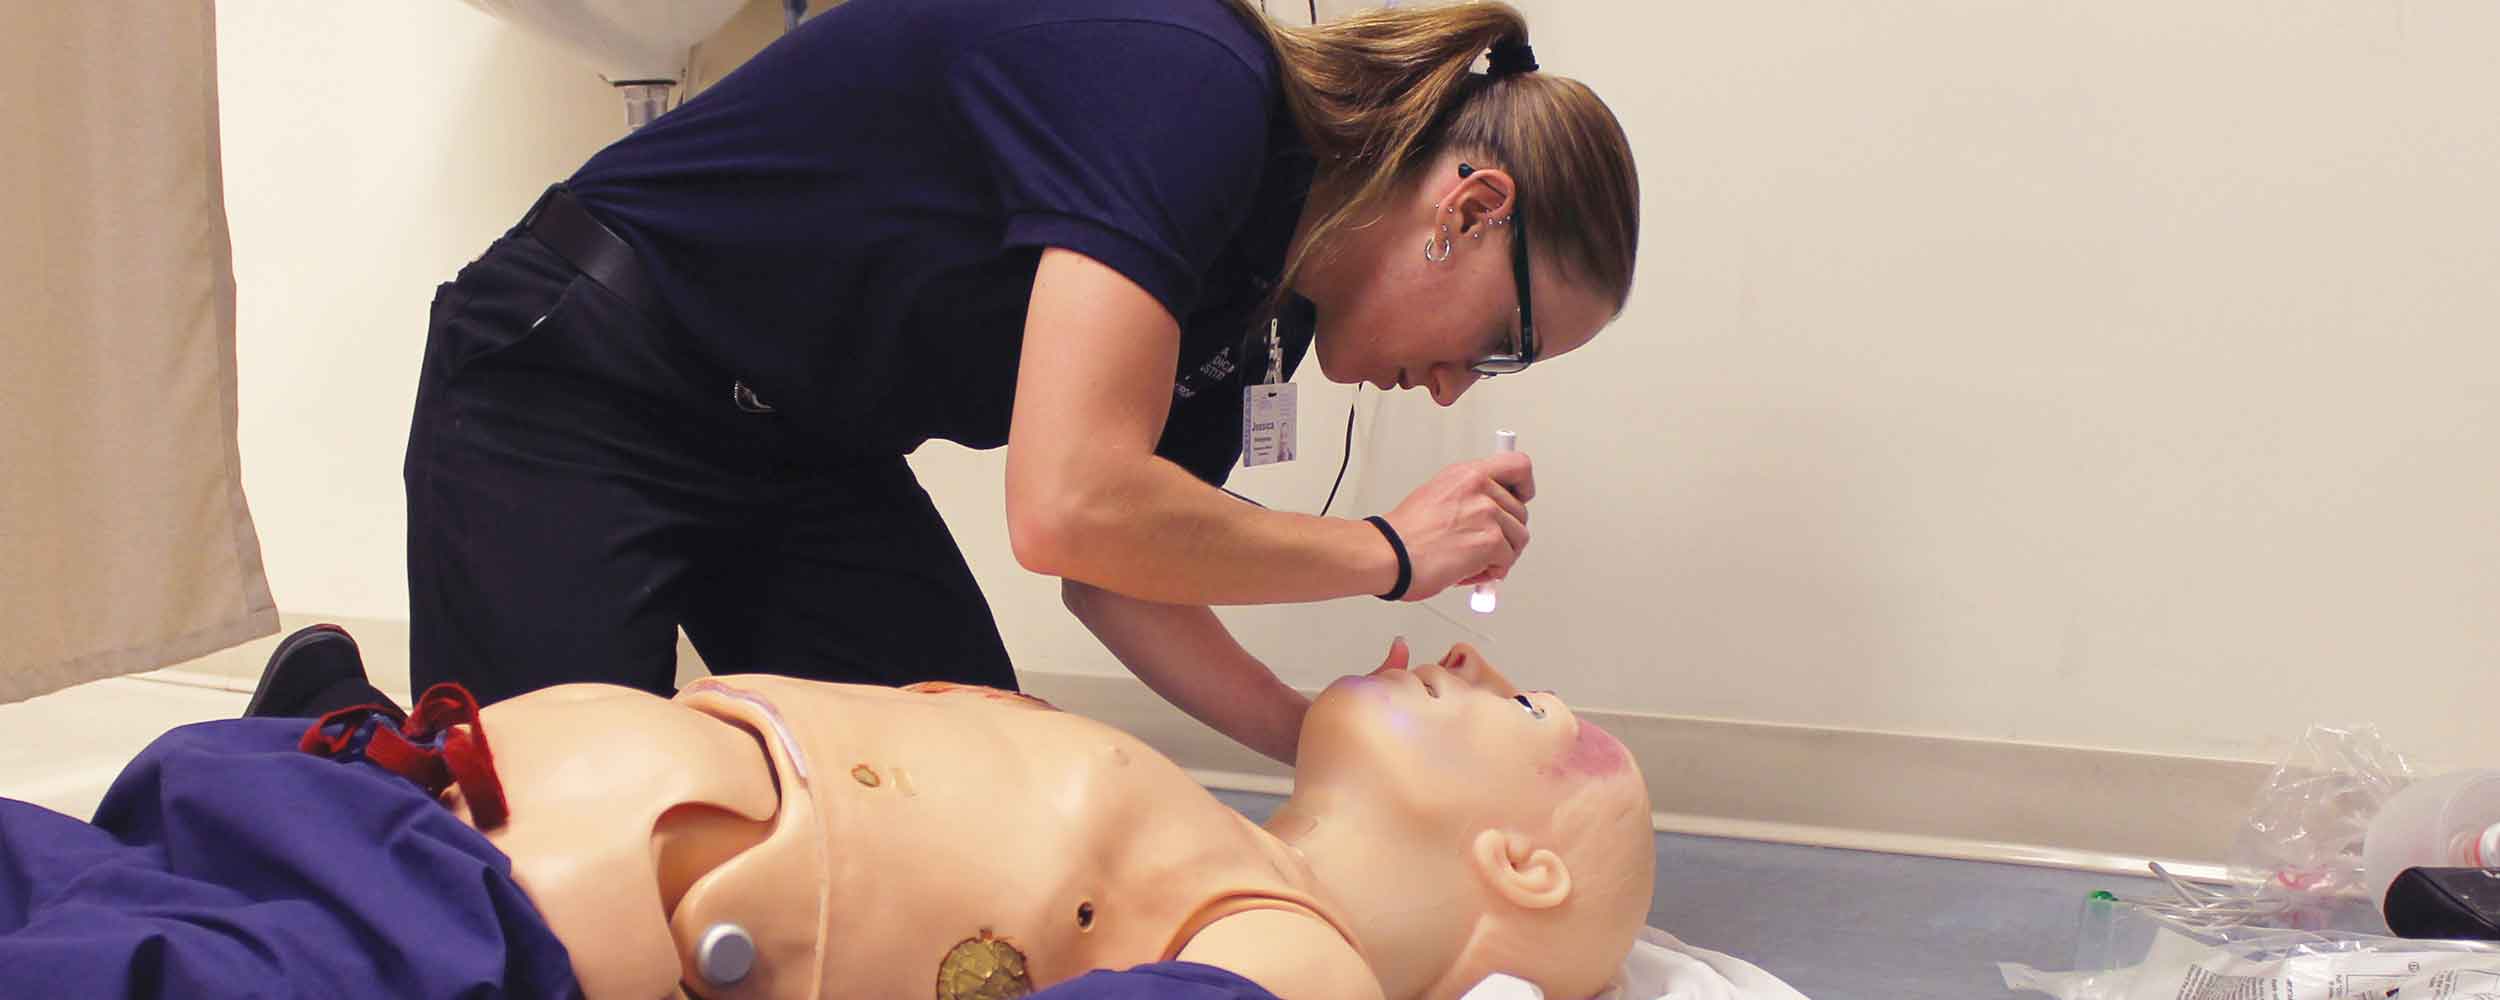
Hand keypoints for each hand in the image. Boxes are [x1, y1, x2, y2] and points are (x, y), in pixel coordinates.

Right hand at [1377, 450, 1532, 600]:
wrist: (1389, 554)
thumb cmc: (1405, 533)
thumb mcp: (1437, 494)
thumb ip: (1469, 497)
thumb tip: (1491, 511)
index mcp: (1467, 474)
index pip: (1517, 465)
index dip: (1524, 485)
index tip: (1521, 496)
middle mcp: (1480, 488)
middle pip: (1520, 511)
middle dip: (1506, 534)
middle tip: (1483, 545)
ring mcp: (1487, 513)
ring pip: (1519, 538)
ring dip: (1500, 555)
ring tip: (1473, 559)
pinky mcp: (1491, 540)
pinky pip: (1508, 560)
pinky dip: (1492, 571)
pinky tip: (1469, 570)